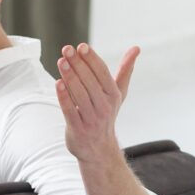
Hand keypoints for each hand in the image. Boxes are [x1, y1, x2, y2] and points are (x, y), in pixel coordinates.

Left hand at [56, 44, 136, 165]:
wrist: (99, 148)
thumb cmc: (106, 113)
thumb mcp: (118, 92)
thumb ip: (125, 70)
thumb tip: (136, 48)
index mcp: (114, 95)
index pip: (102, 73)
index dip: (92, 59)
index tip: (81, 46)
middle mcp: (105, 106)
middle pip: (90, 81)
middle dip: (78, 64)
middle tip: (67, 49)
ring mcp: (91, 118)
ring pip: (80, 94)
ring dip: (70, 76)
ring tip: (61, 61)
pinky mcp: (78, 128)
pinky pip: (70, 110)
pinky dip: (64, 97)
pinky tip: (58, 83)